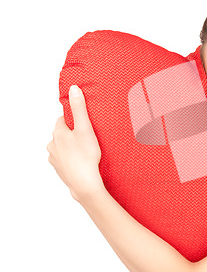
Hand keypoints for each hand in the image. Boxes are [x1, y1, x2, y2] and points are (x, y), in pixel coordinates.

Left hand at [47, 85, 104, 201]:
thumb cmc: (86, 155)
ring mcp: (54, 158)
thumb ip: (79, 108)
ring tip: (87, 150)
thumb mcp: (85, 128)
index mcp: (58, 132)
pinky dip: (71, 158)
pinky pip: (64, 159)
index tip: (85, 124)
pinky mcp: (59, 169)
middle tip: (88, 137)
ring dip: (71, 146)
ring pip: (62, 146)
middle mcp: (52, 144)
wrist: (84, 182)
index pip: (63, 120)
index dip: (74, 120)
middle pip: (62, 133)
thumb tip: (73, 89)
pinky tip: (82, 161)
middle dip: (73, 133)